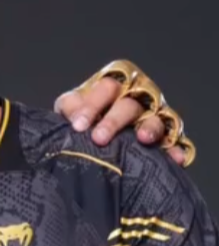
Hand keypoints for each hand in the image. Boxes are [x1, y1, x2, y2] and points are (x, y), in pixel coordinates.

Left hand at [54, 61, 191, 165]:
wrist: (90, 144)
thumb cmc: (81, 121)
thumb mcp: (70, 111)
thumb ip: (70, 109)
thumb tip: (73, 117)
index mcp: (111, 91)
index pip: (106, 88)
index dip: (93, 104)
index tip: (78, 125)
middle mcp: (135, 101)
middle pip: (129, 105)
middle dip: (114, 121)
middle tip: (99, 139)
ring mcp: (152, 119)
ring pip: (155, 120)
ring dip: (150, 128)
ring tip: (143, 139)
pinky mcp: (164, 140)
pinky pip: (174, 143)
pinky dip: (174, 149)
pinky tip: (174, 158)